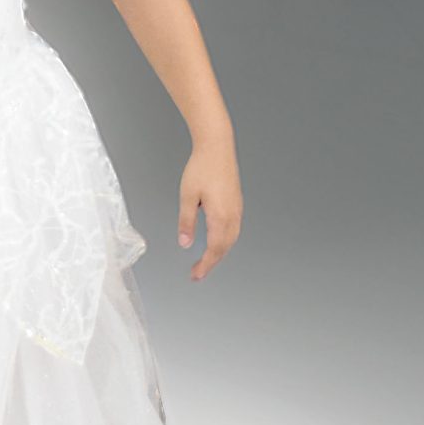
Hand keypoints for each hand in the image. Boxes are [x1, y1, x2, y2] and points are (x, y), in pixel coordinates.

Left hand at [179, 134, 242, 279]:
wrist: (217, 148)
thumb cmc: (201, 168)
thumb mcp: (187, 196)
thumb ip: (187, 221)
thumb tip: (186, 243)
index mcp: (221, 216)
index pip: (214, 249)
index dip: (205, 265)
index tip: (196, 275)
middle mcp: (233, 216)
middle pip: (224, 248)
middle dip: (211, 262)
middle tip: (198, 273)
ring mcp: (237, 210)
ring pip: (231, 240)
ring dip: (219, 253)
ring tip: (206, 261)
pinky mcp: (237, 204)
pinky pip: (233, 230)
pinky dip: (225, 241)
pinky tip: (217, 242)